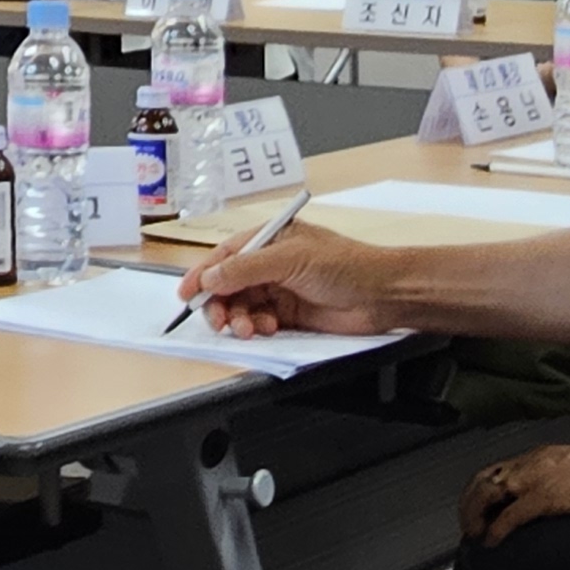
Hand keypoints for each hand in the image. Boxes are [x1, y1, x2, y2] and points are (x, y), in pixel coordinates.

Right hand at [179, 222, 402, 338]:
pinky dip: (256, 328)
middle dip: (220, 303)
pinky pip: (259, 323)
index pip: (226, 255)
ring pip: (242, 306)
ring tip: (248, 329)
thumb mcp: (290, 259)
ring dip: (239, 319)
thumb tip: (211, 276)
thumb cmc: (346, 264)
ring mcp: (280, 290)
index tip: (187, 294)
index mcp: (270, 239)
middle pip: (229, 285)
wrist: (382, 295)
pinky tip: (267, 330)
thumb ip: (246, 268)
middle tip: (219, 320)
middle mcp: (271, 263)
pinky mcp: (290, 315)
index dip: (203, 274)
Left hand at [462, 443, 569, 543]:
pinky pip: (510, 515)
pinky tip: (492, 541)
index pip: (494, 471)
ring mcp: (535, 479)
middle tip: (468, 527)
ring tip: (474, 535)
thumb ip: (553, 477)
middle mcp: (530, 464)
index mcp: (537, 457)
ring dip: (475, 516)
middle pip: (483, 480)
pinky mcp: (545, 497)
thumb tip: (546, 496)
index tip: (475, 509)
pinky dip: (496, 529)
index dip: (478, 491)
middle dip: (469, 504)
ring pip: (487, 494)